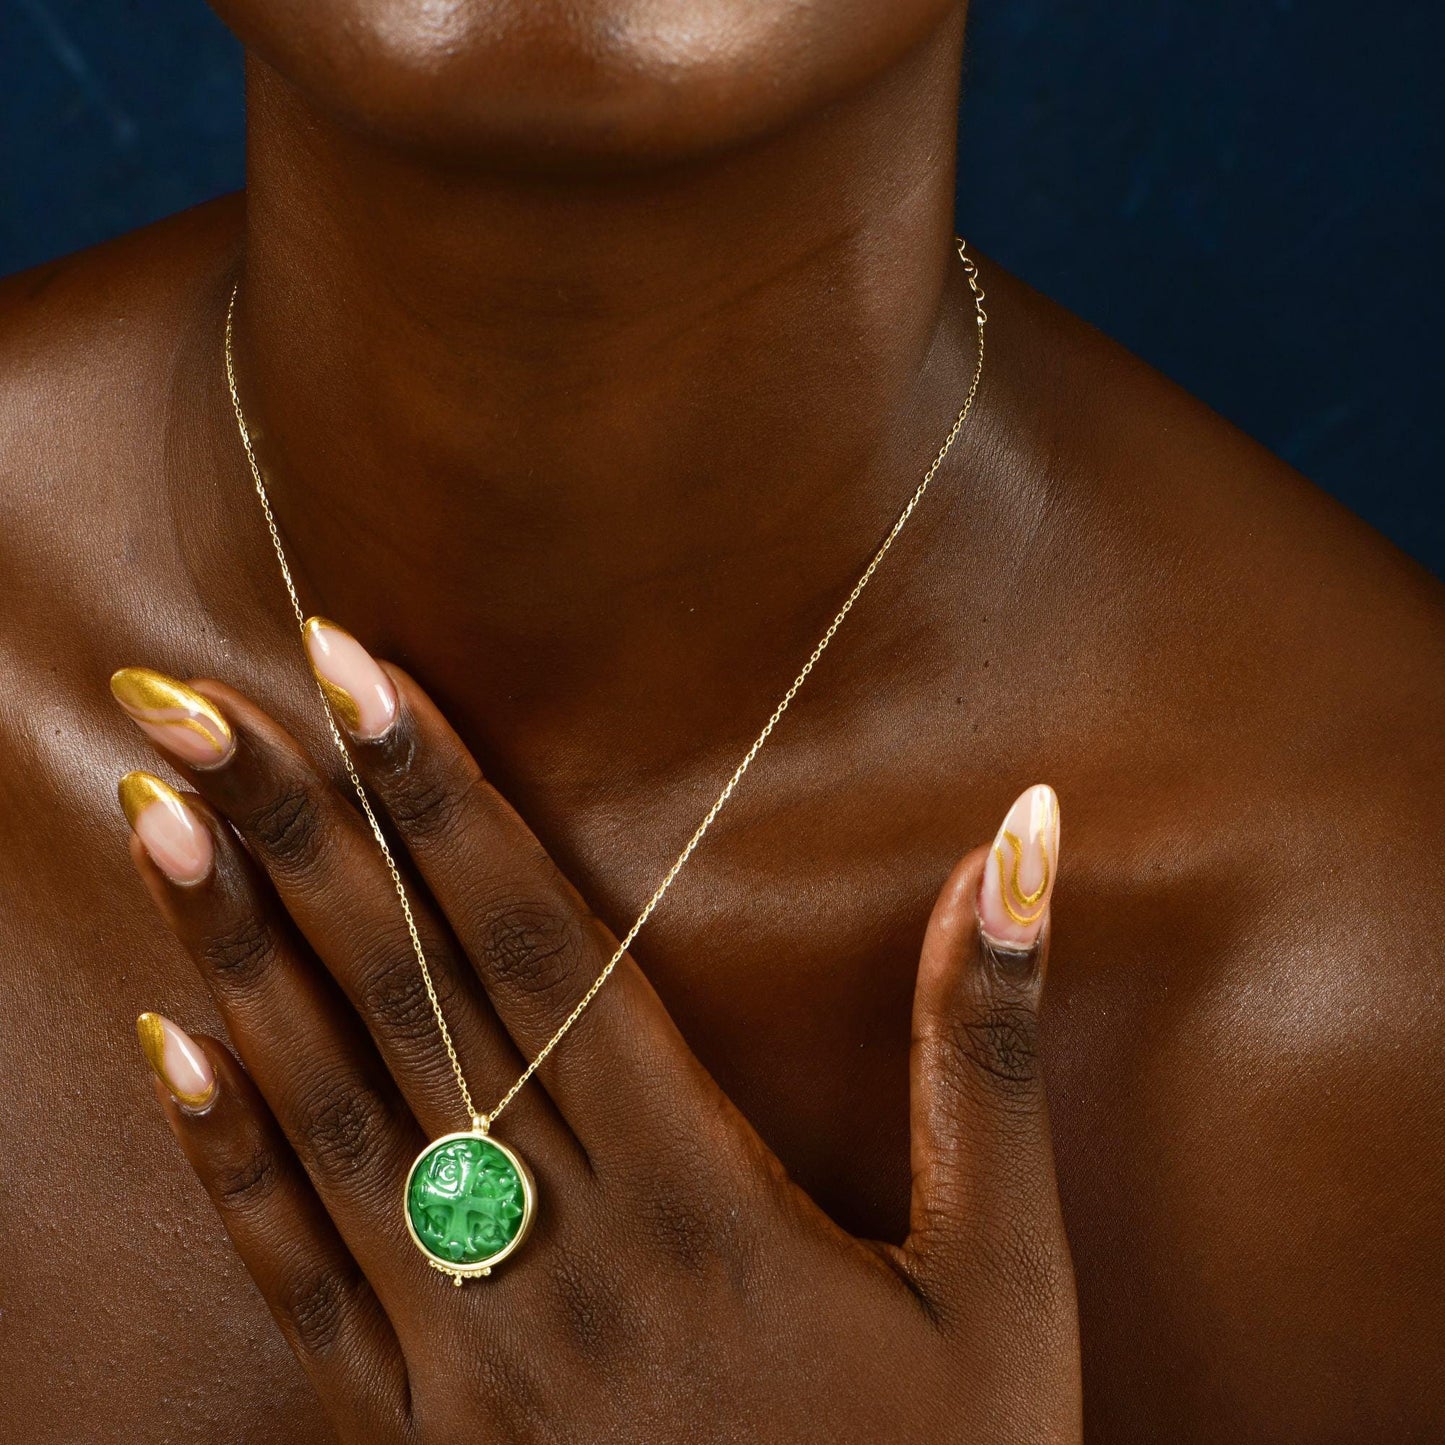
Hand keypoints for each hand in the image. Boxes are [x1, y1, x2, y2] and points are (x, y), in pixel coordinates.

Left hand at [112, 624, 1080, 1442]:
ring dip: (236, 955)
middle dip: (308, 833)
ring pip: (333, 1115)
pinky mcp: (427, 1433)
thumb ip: (982, 1050)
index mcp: (703, 1196)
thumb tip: (1019, 843)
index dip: (446, 803)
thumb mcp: (1003, 1276)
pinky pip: (301, 1283)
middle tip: (204, 698)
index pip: (542, 946)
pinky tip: (167, 1043)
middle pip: (415, 1002)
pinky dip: (229, 1159)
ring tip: (157, 814)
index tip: (358, 675)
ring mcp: (474, 1353)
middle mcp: (563, 1254)